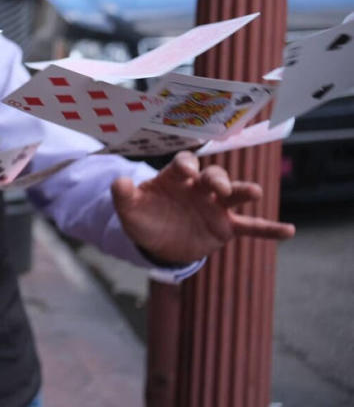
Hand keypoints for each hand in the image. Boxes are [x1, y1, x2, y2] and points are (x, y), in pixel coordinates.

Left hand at [111, 151, 294, 266]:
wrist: (156, 242)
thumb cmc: (143, 218)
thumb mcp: (128, 209)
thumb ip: (124, 195)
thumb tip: (118, 182)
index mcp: (175, 178)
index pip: (184, 164)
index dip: (187, 166)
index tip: (187, 173)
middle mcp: (198, 187)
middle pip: (212, 175)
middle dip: (217, 178)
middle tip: (218, 186)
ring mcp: (214, 206)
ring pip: (232, 194)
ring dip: (242, 191)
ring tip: (254, 193)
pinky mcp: (225, 227)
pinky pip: (250, 227)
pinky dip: (268, 229)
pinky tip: (289, 231)